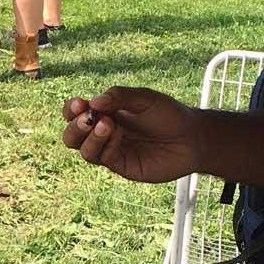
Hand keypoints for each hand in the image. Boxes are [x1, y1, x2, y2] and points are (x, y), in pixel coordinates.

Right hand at [61, 87, 200, 182]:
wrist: (192, 138)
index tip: (78, 103)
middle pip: (72, 135)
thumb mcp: (144, 98)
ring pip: (84, 150)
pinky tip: (119, 135)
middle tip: (87, 117)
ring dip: (90, 136)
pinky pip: (103, 158)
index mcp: (105, 113)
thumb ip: (119, 97)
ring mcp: (111, 151)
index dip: (70, 110)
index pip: (75, 113)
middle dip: (74, 127)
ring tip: (107, 124)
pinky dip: (107, 145)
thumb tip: (93, 102)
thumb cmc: (168, 115)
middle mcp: (104, 133)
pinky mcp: (122, 166)